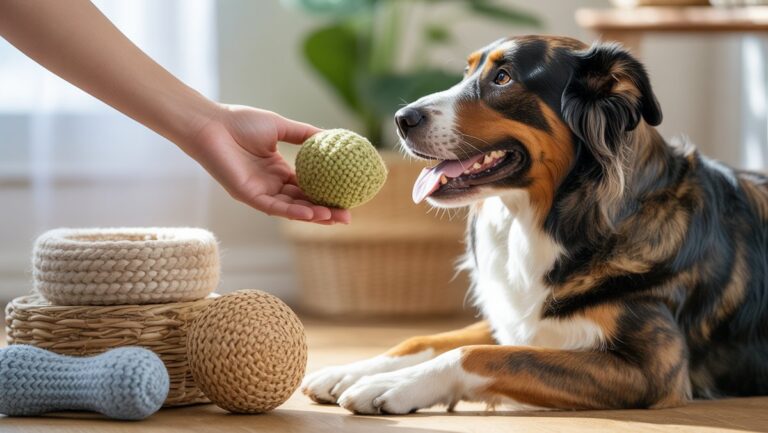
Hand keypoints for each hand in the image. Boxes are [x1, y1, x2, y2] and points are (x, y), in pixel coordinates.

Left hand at [183, 104, 350, 223]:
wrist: (212, 124)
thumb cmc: (240, 122)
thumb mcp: (281, 126)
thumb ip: (304, 134)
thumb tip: (332, 136)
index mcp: (278, 170)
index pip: (308, 188)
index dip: (327, 194)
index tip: (348, 197)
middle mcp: (271, 184)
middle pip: (304, 203)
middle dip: (326, 212)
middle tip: (348, 217)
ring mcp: (260, 192)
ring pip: (292, 209)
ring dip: (313, 215)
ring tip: (335, 218)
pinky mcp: (248, 195)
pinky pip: (275, 207)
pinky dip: (294, 212)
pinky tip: (312, 214)